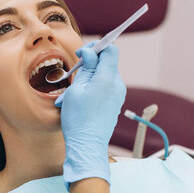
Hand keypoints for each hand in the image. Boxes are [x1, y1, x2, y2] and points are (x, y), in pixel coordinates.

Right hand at [55, 44, 125, 185]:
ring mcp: (118, 95)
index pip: (111, 50)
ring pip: (105, 75)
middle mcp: (117, 85)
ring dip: (91, 77)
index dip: (97, 47)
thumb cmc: (78, 118)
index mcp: (108, 78)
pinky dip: (94, 87)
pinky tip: (81, 100)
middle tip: (75, 72)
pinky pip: (105, 87)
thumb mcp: (77, 89)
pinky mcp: (115, 104)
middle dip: (91, 63)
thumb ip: (86, 68)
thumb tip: (91, 52)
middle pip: (108, 63)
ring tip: (75, 91)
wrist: (87, 145)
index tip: (82, 54)